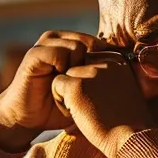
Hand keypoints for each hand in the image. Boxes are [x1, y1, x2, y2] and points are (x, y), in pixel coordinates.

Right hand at [0, 31, 98, 150]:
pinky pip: (59, 52)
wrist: (27, 118)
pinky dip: (62, 69)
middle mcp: (59, 39)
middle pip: (91, 42)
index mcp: (71, 44)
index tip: (98, 84)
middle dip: (89, 66)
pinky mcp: (34, 54)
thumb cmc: (57, 106)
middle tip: (79, 87)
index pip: (99, 42)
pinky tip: (57, 82)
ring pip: (77, 45)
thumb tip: (129, 68)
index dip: (102, 62)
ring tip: (67, 85)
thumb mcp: (84, 89)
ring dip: (76, 69)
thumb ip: (100, 76)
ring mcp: (45, 44)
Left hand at [51, 52, 154, 157]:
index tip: (102, 101)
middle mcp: (105, 62)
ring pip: (65, 76)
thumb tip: (87, 79)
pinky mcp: (76, 85)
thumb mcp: (122, 92)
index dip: (89, 84)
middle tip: (92, 108)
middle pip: (76, 68)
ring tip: (86, 113)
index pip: (89, 64)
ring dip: (69, 95)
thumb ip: (107, 80)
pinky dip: (61, 102)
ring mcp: (91, 72)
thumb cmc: (127, 122)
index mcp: (118, 61)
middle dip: (78, 87)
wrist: (132, 138)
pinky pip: (56, 85)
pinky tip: (77, 115)